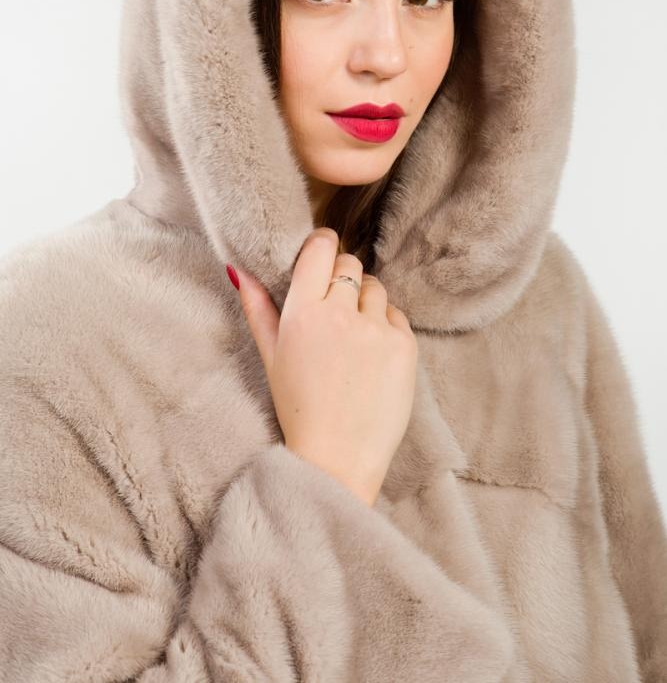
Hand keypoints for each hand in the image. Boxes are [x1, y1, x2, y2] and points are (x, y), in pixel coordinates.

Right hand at [233, 227, 418, 505]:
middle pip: (351, 264)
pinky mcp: (404, 347)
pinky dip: (386, 328)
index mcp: (302, 313)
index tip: (323, 251)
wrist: (337, 459)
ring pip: (376, 289)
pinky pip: (397, 316)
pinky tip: (371, 358)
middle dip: (343, 278)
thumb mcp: (270, 356)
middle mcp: (339, 315)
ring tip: (353, 340)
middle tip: (335, 309)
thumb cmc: (299, 408)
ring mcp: (375, 331)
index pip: (321, 249)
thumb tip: (238, 269)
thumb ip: (257, 307)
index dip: (324, 244)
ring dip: (366, 303)